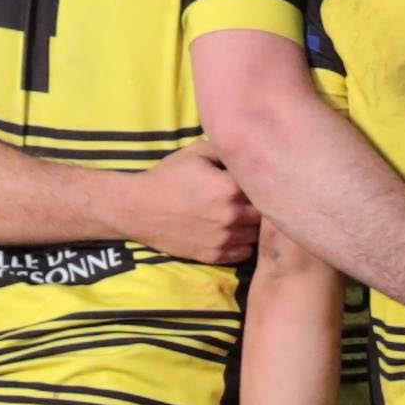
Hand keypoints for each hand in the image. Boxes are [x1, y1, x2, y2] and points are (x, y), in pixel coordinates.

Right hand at [129, 149, 261, 269]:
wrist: (138, 208)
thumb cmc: (168, 176)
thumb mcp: (196, 152)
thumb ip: (227, 150)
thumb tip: (252, 150)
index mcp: (231, 188)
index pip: (265, 188)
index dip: (263, 184)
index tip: (258, 181)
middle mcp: (232, 216)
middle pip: (265, 214)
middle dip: (261, 206)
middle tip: (250, 199)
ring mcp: (223, 239)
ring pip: (256, 235)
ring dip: (253, 226)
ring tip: (241, 216)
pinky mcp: (214, 255)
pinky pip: (243, 252)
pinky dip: (242, 243)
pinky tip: (232, 231)